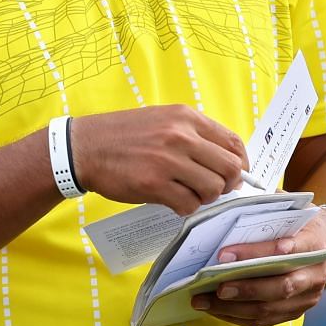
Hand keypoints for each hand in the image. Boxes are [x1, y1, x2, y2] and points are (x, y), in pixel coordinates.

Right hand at [68, 105, 247, 214]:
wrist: (84, 147)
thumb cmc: (123, 136)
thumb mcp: (162, 120)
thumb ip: (193, 135)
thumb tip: (224, 160)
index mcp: (185, 117)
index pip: (232, 142)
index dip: (241, 163)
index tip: (236, 174)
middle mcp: (180, 136)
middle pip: (229, 168)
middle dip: (227, 184)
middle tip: (213, 189)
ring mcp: (168, 161)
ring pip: (212, 189)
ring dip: (205, 197)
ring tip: (188, 194)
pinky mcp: (154, 184)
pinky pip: (188, 204)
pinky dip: (186, 208)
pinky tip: (173, 201)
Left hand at [189, 205, 325, 325]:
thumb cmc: (301, 226)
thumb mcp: (292, 210)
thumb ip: (268, 210)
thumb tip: (231, 204)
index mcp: (314, 243)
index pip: (289, 248)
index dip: (257, 252)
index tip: (225, 254)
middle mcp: (315, 274)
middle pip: (281, 286)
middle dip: (245, 289)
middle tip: (216, 287)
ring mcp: (307, 297)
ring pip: (269, 309)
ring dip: (232, 308)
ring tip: (203, 300)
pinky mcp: (296, 311)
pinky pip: (264, 321)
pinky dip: (237, 316)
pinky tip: (215, 309)